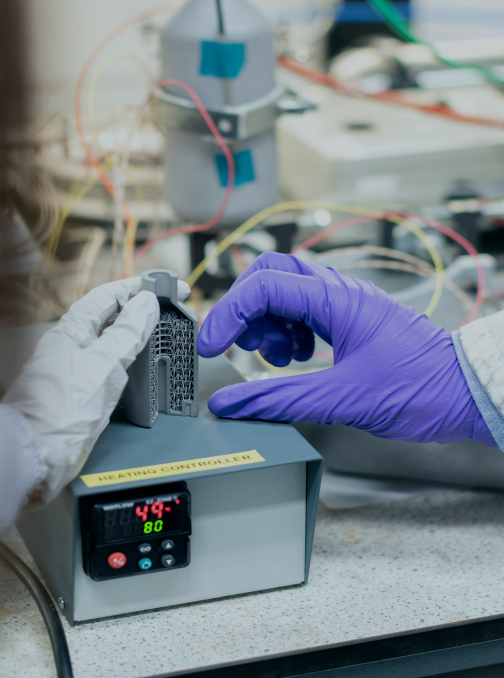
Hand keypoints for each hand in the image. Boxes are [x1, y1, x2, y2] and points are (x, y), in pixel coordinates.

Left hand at [3, 277, 189, 503]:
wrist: (34, 456)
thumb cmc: (59, 411)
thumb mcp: (104, 364)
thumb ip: (127, 333)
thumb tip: (146, 303)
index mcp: (70, 331)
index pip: (108, 295)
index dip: (140, 287)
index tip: (169, 287)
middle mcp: (69, 348)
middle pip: (108, 317)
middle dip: (138, 308)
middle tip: (169, 307)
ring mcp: (73, 372)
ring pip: (107, 342)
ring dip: (133, 334)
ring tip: (158, 331)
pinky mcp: (78, 397)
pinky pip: (106, 368)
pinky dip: (125, 361)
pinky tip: (135, 369)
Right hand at [198, 253, 493, 444]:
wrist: (465, 393)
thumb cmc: (420, 388)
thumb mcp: (341, 399)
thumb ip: (277, 399)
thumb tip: (230, 403)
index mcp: (335, 300)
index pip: (262, 288)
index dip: (228, 315)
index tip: (212, 347)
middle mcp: (338, 292)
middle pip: (270, 274)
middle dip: (245, 308)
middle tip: (239, 344)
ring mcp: (345, 304)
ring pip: (285, 292)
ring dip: (267, 322)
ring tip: (275, 358)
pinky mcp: (350, 319)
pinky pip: (304, 311)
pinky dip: (288, 331)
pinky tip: (296, 359)